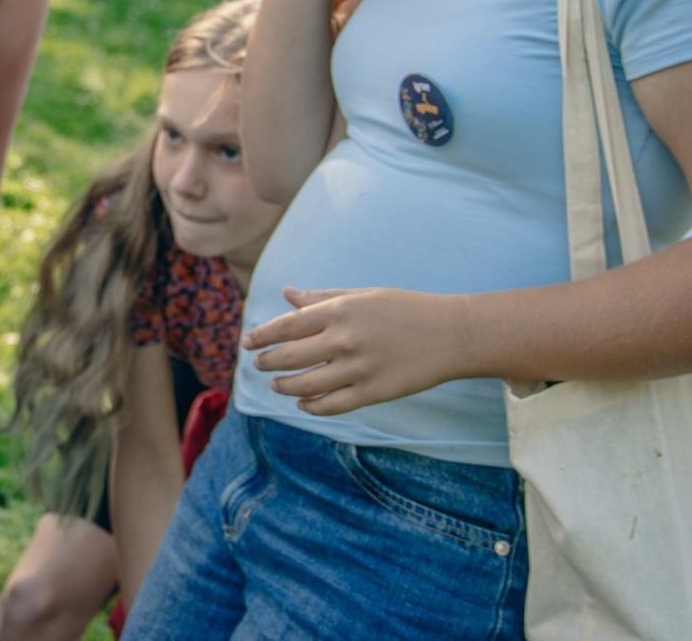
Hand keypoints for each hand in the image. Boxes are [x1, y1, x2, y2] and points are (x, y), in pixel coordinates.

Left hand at [242, 286, 472, 415]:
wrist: (453, 334)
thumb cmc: (405, 309)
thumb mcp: (362, 295)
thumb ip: (322, 297)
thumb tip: (287, 294)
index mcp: (339, 311)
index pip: (286, 326)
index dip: (262, 336)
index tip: (247, 342)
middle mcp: (344, 339)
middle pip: (289, 357)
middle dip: (267, 362)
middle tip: (258, 364)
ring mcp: (358, 368)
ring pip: (305, 385)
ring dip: (284, 386)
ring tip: (276, 384)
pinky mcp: (373, 392)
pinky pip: (331, 405)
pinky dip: (311, 406)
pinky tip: (303, 403)